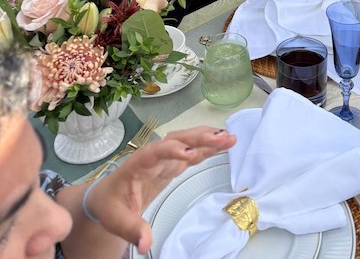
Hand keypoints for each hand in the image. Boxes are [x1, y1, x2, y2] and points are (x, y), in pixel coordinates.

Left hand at [86, 126, 235, 253]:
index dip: (171, 150)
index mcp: (137, 165)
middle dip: (198, 138)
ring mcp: (165, 158)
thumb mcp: (116, 220)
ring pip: (187, 142)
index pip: (154, 153)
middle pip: (176, 140)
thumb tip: (146, 244)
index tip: (189, 154)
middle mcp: (153, 156)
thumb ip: (131, 229)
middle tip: (221, 138)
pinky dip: (207, 147)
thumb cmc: (111, 205)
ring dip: (207, 138)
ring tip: (229, 137)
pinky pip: (192, 152)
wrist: (108, 196)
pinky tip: (223, 143)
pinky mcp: (173, 164)